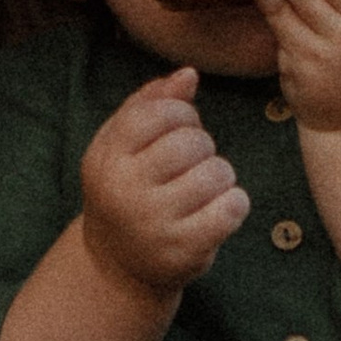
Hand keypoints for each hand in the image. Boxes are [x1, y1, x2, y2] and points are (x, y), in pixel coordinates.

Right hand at [79, 70, 247, 294]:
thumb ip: (149, 103)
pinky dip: (235, 204)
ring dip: (220, 176)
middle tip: (191, 166)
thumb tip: (189, 74)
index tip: (178, 131)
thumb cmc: (127, 191)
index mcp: (106, 158)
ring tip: (203, 190)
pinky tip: (218, 210)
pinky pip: (232, 207)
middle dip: (202, 147)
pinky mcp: (184, 250)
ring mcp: (154, 223)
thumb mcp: (122, 145)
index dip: (182, 114)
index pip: (159, 112)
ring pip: (217, 172)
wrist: (117, 266)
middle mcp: (124, 190)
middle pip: (191, 142)